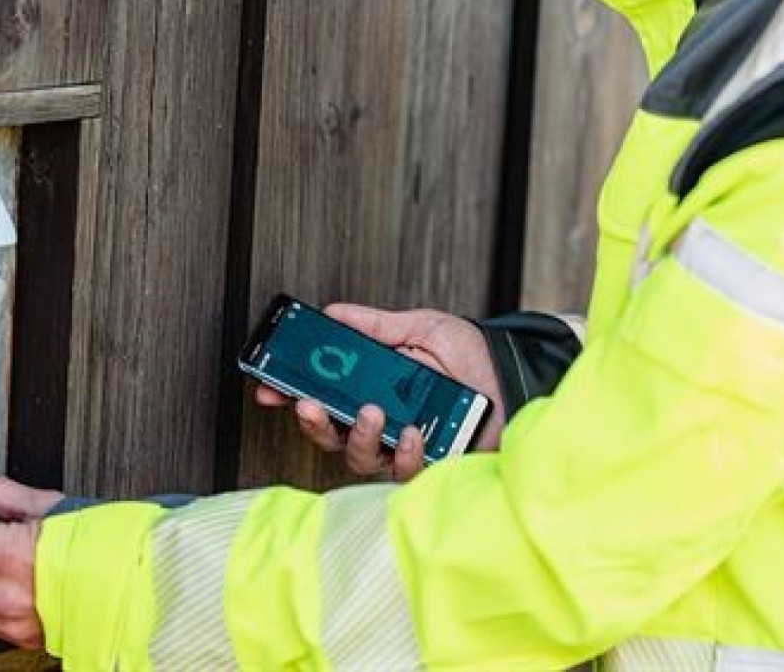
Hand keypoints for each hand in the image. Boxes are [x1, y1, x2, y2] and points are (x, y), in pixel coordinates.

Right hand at [252, 303, 502, 481]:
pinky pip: (404, 470)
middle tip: (308, 403)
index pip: (322, 398)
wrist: (514, 376)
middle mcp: (382, 423)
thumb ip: (377, 326)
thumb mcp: (422, 328)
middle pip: (330, 435)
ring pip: (359, 458)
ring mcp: (402, 448)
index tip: (269, 387)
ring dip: (357, 435)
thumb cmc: (471, 357)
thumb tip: (333, 313)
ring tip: (371, 411)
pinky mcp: (429, 466)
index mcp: (372, 389)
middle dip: (312, 421)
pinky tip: (410, 433)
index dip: (290, 396)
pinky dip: (403, 452)